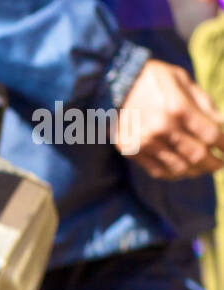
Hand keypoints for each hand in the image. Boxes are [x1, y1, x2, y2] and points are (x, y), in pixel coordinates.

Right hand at [117, 59, 223, 178]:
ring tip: (204, 168)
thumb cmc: (152, 79)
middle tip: (220, 163)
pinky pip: (160, 171)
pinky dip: (176, 174)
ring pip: (179, 168)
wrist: (113, 85)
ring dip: (196, 171)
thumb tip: (222, 124)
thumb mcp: (181, 80)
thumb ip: (203, 104)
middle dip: (214, 162)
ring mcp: (146, 143)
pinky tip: (184, 169)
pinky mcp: (134, 152)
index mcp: (177, 107)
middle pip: (197, 156)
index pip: (210, 134)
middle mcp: (162, 129)